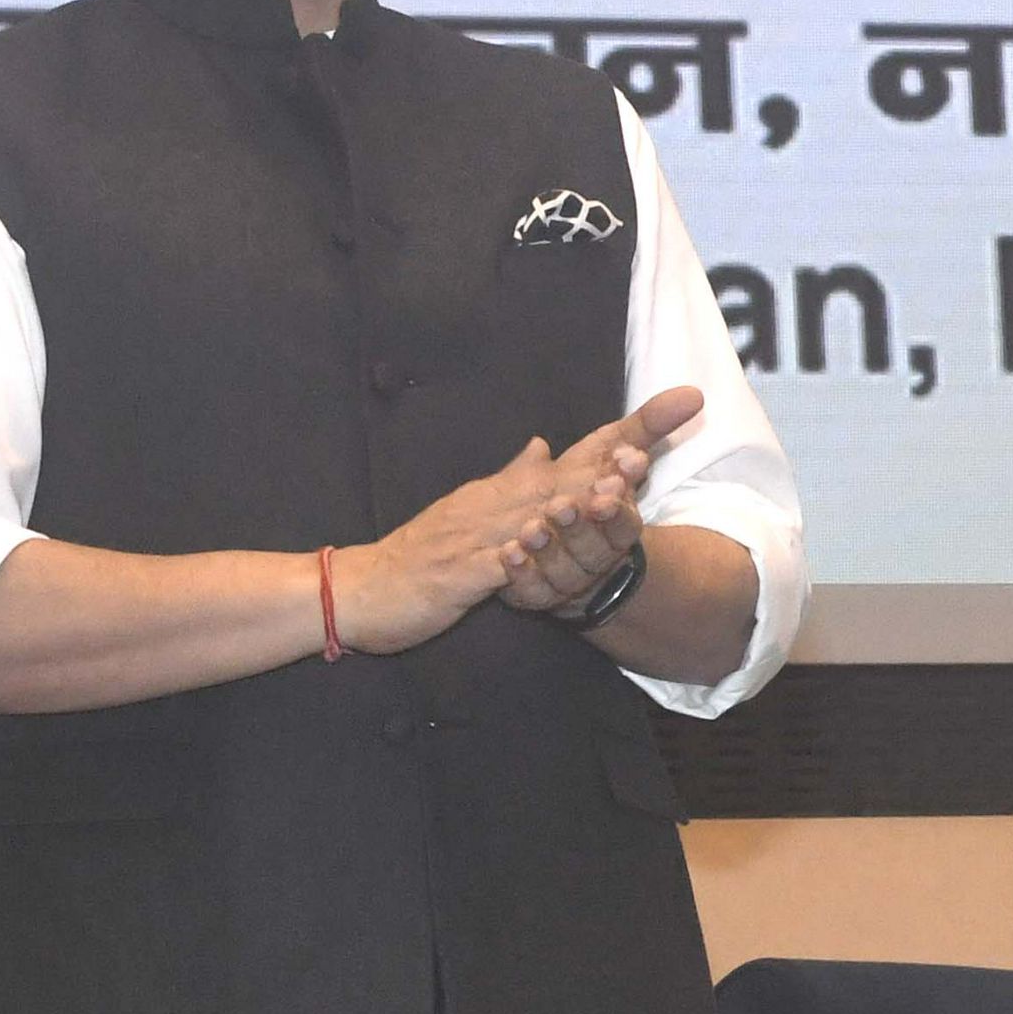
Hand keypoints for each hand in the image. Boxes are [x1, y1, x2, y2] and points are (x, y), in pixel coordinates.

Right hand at [342, 390, 699, 650]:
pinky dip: (520, 555)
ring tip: (612, 492)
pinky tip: (543, 550)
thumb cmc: (419, 555)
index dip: (611, 443)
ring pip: (531, 518)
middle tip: (647, 449)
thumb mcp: (469, 512)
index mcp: (499, 495)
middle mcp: (490, 508)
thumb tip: (541, 445)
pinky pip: (494, 566)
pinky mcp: (457, 575)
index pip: (564, 463)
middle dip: (602, 465)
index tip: (657, 424)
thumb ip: (509, 480)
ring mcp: (474, 539)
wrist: (356, 589)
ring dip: (570, 504)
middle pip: (557, 481)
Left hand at [495, 389, 703, 619]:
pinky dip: (520, 574)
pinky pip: (530, 591)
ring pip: (563, 572)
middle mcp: (598, 559)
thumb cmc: (595, 493)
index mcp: (620, 529)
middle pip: (594, 550)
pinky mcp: (538, 594)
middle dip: (579, 528)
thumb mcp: (617, 456)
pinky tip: (508, 552)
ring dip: (548, 550)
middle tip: (563, 507)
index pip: (625, 525)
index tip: (607, 488)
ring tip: (531, 529)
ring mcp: (568, 581)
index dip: (616, 510)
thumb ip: (651, 426)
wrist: (574, 551)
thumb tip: (693, 394)